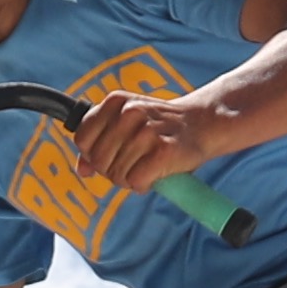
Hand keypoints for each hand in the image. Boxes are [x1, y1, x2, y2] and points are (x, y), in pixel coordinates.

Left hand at [73, 82, 239, 193]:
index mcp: (116, 102)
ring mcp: (147, 131)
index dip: (93, 155)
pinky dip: (143, 185)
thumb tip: (82, 169)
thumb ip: (100, 142)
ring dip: (130, 179)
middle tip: (133, 165)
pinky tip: (155, 175)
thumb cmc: (162, 127)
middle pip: (99, 160)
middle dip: (113, 171)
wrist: (204, 123)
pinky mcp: (164, 151)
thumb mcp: (127, 123)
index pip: (82, 139)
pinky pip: (135, 181)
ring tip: (147, 168)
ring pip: (117, 174)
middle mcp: (129, 113)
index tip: (111, 156)